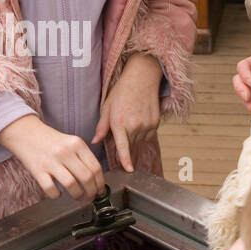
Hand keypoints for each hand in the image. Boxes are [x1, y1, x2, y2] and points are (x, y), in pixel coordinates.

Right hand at [0, 115, 104, 201]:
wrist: (25, 132)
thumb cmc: (51, 141)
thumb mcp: (70, 142)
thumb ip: (83, 157)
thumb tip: (96, 180)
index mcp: (77, 143)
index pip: (95, 167)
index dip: (100, 183)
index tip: (100, 191)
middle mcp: (65, 151)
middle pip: (86, 177)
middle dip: (91, 192)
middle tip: (90, 197)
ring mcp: (51, 161)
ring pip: (71, 185)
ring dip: (78, 195)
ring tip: (78, 197)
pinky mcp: (37, 170)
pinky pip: (50, 189)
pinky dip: (56, 195)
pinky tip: (57, 193)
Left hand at [92, 52, 161, 170]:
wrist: (142, 79)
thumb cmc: (121, 92)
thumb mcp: (107, 108)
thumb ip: (101, 128)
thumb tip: (95, 142)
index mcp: (119, 123)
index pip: (123, 147)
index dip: (126, 160)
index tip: (129, 170)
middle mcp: (134, 126)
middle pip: (130, 146)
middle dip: (125, 144)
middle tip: (122, 130)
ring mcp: (147, 125)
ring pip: (139, 142)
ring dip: (134, 139)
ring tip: (130, 121)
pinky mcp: (155, 123)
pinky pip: (147, 136)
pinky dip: (142, 133)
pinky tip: (138, 120)